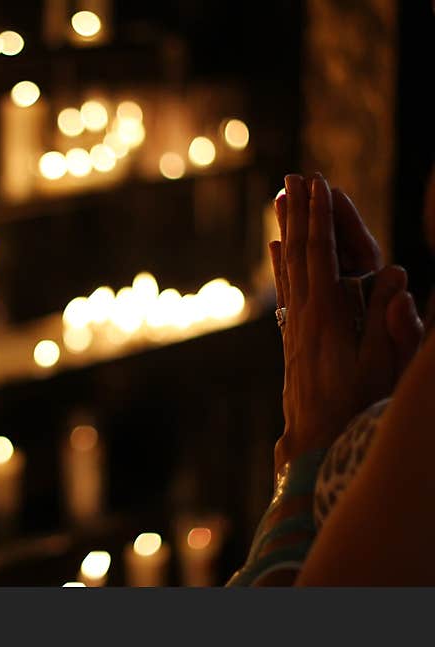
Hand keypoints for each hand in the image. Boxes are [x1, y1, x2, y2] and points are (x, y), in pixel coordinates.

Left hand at [268, 174, 421, 471]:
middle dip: (297, 213)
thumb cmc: (356, 405)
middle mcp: (303, 313)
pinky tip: (275, 248)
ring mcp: (294, 323)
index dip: (319, 218)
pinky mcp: (292, 335)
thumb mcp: (383, 366)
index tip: (316, 186)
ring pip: (286, 266)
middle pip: (296, 252)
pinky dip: (279, 263)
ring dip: (285, 230)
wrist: (314, 440)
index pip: (320, 254)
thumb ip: (392, 322)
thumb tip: (399, 275)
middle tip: (292, 177)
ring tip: (279, 199)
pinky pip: (284, 289)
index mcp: (326, 314)